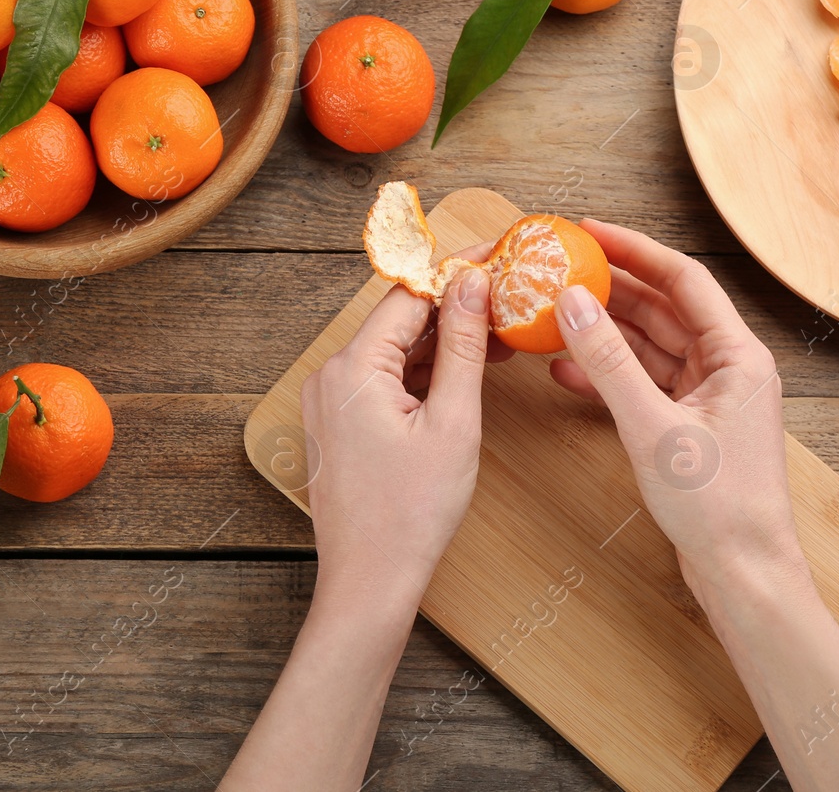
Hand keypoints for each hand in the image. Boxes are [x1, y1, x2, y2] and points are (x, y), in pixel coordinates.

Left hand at [300, 256, 504, 607]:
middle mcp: (330, 377)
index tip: (495, 255)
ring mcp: (331, 403)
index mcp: (352, 369)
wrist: (371, 582)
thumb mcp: (453, 421)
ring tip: (498, 336)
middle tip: (507, 296)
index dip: (456, 272)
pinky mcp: (340, 425)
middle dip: (454, 308)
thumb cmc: (410, 513)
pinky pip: (384, 381)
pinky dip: (423, 374)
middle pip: (399, 321)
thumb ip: (464, 346)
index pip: (409, 297)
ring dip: (443, 343)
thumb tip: (473, 285)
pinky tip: (465, 372)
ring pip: (394, 352)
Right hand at [550, 220, 811, 600]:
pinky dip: (609, 376)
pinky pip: (646, 384)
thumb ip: (609, 362)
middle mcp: (729, 369)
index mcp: (738, 355)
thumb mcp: (652, 427)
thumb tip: (573, 302)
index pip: (683, 279)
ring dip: (605, 333)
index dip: (635, 250)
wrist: (745, 574)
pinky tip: (566, 372)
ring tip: (554, 315)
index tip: (588, 230)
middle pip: (665, 309)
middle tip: (563, 267)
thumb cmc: (718, 507)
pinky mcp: (692, 428)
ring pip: (651, 347)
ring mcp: (711, 399)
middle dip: (612, 289)